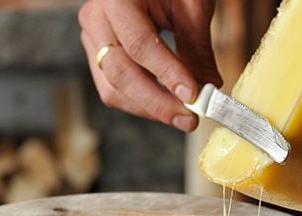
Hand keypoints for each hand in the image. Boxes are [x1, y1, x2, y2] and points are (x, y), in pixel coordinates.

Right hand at [78, 0, 220, 131]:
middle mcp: (96, 18)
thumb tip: (209, 87)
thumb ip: (196, 46)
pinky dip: (141, 102)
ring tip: (183, 115)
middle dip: (157, 102)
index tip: (193, 95)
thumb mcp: (190, 4)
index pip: (140, 44)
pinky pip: (113, 88)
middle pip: (121, 73)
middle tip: (191, 118)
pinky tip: (166, 105)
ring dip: (149, 108)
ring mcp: (92, 38)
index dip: (167, 73)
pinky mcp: (97, 54)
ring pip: (113, 88)